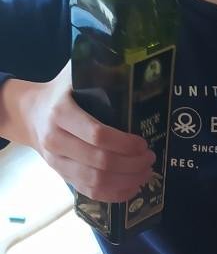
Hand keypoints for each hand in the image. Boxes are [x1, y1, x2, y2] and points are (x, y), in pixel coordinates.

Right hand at [30, 63, 154, 202]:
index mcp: (61, 113)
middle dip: (131, 164)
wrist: (29, 114)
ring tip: (145, 173)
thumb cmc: (60, 91)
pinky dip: (114, 194)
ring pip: (95, 181)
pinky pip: (89, 192)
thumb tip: (132, 59)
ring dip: (126, 181)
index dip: (124, 143)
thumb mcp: (73, 74)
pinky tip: (132, 188)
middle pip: (99, 162)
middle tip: (150, 158)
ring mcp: (57, 162)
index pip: (96, 135)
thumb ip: (97, 67)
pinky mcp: (62, 175)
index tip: (143, 142)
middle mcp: (56, 140)